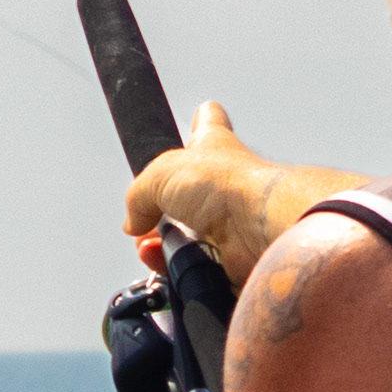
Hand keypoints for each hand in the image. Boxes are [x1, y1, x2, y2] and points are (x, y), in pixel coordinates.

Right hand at [124, 103, 363, 288]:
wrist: (258, 227)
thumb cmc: (225, 184)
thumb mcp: (161, 173)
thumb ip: (138, 196)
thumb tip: (133, 224)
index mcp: (215, 149)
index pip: (208, 125)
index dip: (200, 122)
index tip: (199, 118)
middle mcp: (225, 186)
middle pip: (187, 197)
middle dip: (157, 215)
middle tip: (144, 223)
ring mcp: (231, 225)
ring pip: (186, 240)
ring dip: (162, 249)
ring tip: (154, 249)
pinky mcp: (233, 260)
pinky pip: (198, 272)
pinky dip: (180, 273)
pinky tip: (172, 267)